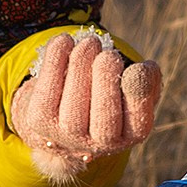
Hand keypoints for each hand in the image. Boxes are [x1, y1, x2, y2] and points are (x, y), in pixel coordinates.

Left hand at [10, 31, 163, 185]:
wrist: (61, 119)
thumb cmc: (105, 97)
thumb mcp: (130, 91)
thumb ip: (144, 81)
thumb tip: (146, 69)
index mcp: (128, 136)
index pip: (139, 121)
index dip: (139, 94)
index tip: (138, 67)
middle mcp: (98, 144)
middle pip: (104, 118)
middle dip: (107, 82)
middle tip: (109, 55)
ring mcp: (66, 136)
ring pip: (74, 105)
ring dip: (82, 66)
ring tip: (90, 43)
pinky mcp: (40, 121)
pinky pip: (47, 89)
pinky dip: (56, 60)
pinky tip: (65, 41)